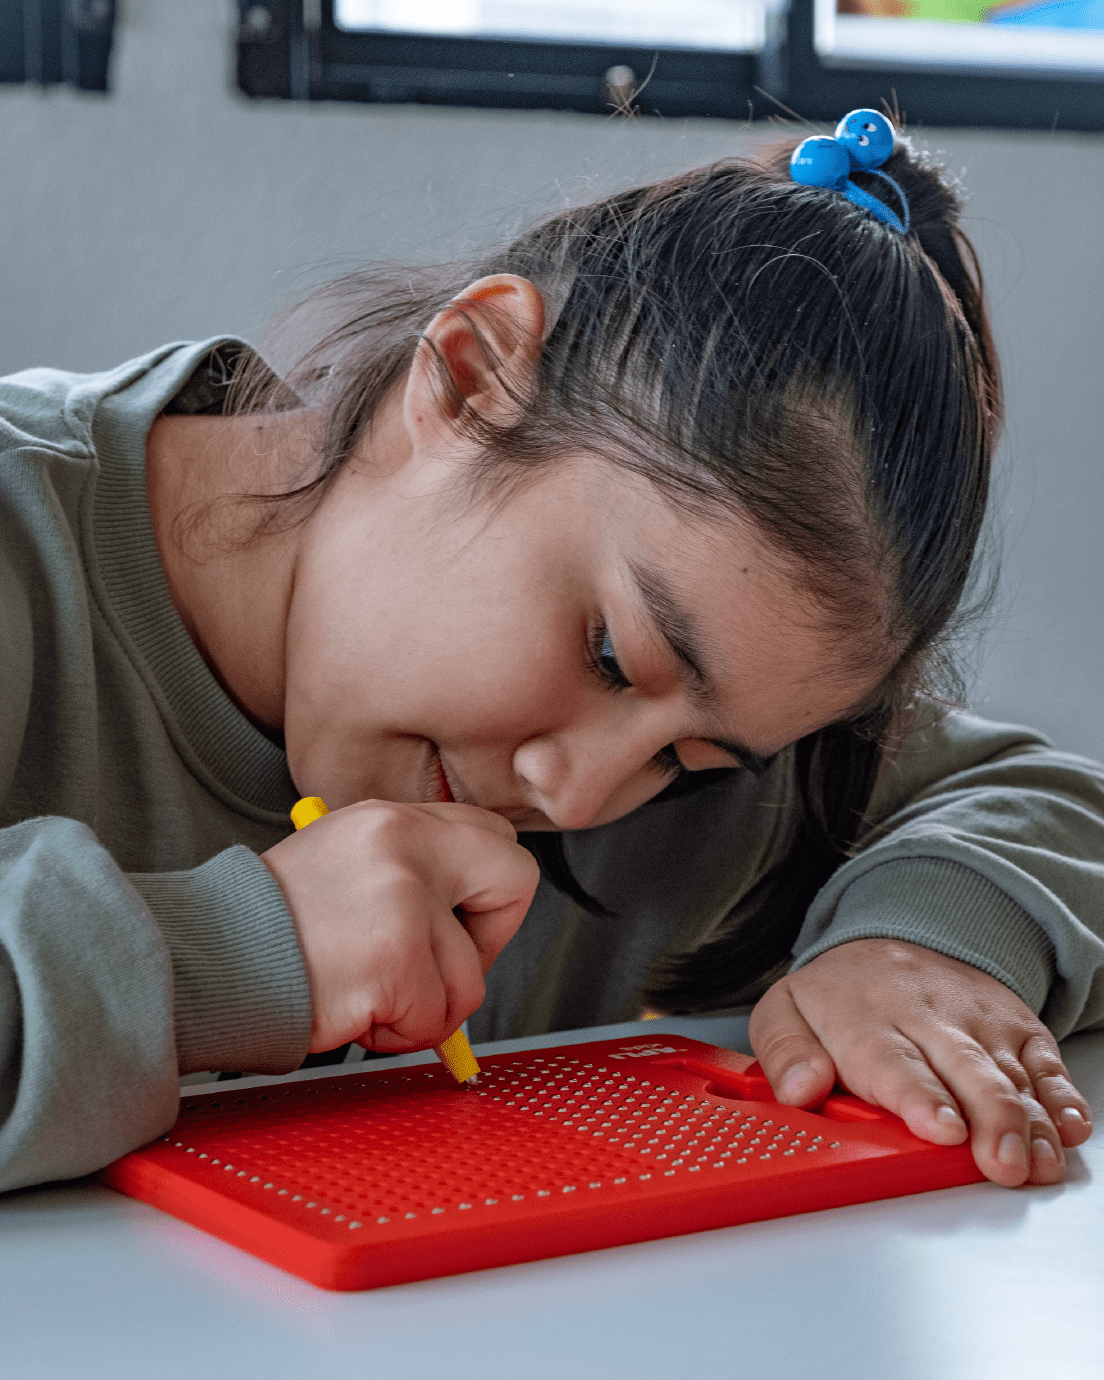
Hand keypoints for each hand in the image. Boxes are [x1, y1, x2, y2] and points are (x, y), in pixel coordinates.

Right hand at [261, 800, 538, 1054]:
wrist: (203, 963)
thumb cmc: (267, 931)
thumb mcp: (344, 866)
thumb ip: (408, 875)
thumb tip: (467, 920)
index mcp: (389, 816)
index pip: (490, 833)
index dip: (483, 892)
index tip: (449, 926)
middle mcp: (402, 840)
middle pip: (515, 877)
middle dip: (487, 940)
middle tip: (434, 968)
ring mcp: (403, 896)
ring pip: (471, 976)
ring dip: (424, 1006)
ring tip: (364, 990)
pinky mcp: (396, 957)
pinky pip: (436, 1019)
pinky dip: (398, 1032)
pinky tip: (352, 1008)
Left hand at [748, 938, 1092, 1186]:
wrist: (888, 938)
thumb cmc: (839, 995)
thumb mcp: (786, 1010)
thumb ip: (785, 1052)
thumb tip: (800, 1089)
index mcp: (866, 1018)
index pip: (893, 1061)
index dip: (920, 1098)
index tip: (941, 1129)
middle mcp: (928, 1017)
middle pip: (964, 1070)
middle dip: (989, 1119)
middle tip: (1001, 1163)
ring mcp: (976, 1021)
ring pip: (1010, 1074)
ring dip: (1029, 1122)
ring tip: (1035, 1164)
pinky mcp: (1015, 1026)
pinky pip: (1044, 1061)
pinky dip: (1061, 1095)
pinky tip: (1068, 1126)